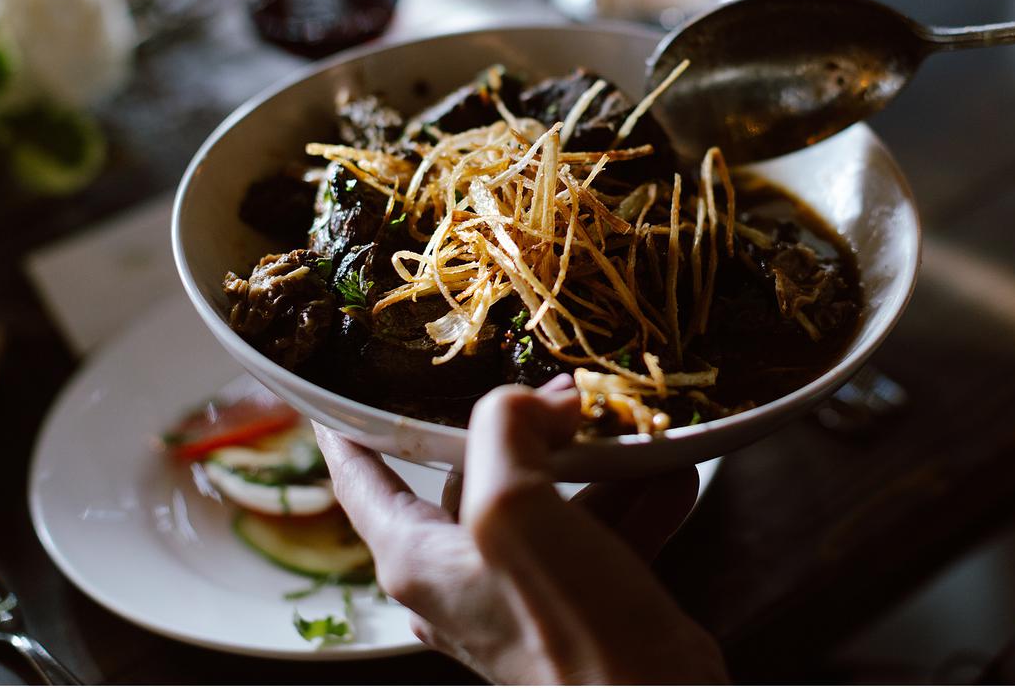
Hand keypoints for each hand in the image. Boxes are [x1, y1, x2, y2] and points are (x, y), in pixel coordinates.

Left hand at [313, 377, 727, 684]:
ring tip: (634, 434)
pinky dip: (629, 506)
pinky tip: (670, 480)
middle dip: (521, 430)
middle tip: (563, 394)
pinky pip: (595, 537)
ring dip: (594, 467)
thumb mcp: (515, 509)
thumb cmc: (571, 627)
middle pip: (471, 477)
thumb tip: (533, 402)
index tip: (343, 387)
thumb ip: (504, 433)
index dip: (352, 427)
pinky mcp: (575, 609)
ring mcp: (517, 598)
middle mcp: (458, 580)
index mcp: (417, 560)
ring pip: (544, 503)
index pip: (360, 481)